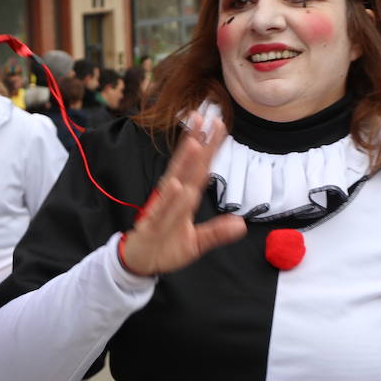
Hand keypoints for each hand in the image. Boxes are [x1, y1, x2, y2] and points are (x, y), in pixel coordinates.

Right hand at [119, 113, 246, 276]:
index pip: (200, 169)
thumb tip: (241, 225)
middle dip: (196, 142)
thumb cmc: (166, 248)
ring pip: (175, 183)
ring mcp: (161, 209)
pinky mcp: (152, 225)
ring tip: (195, 143)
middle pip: (187, 167)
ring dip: (184, 163)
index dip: (210, 148)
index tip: (219, 125)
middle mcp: (172, 198)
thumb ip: (216, 233)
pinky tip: (176, 185)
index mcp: (184, 199)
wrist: (139, 264)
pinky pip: (162, 210)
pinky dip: (169, 198)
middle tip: (204, 116)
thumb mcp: (196, 242)